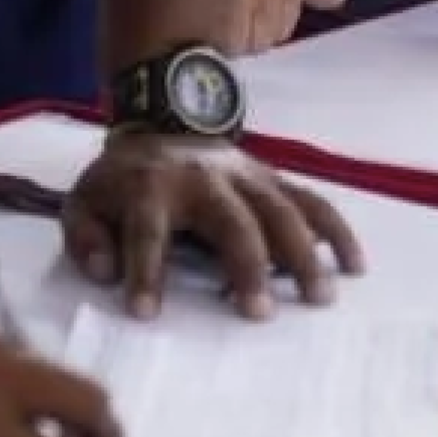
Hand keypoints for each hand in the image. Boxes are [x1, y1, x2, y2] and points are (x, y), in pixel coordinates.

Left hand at [63, 132, 364, 319]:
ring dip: (302, 253)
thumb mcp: (83, 201)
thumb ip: (85, 238)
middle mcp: (203, 181)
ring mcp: (246, 178)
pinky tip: (354, 265)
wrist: (163, 122)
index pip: (146, 231)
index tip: (146, 313)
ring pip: (281, 211)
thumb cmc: (123, 181)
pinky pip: (311, 202)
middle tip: (259, 314)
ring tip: (319, 296)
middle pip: (230, 222)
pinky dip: (335, 231)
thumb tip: (105, 273)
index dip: (144, 270)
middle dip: (245, 265)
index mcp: (150, 188)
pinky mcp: (273, 180)